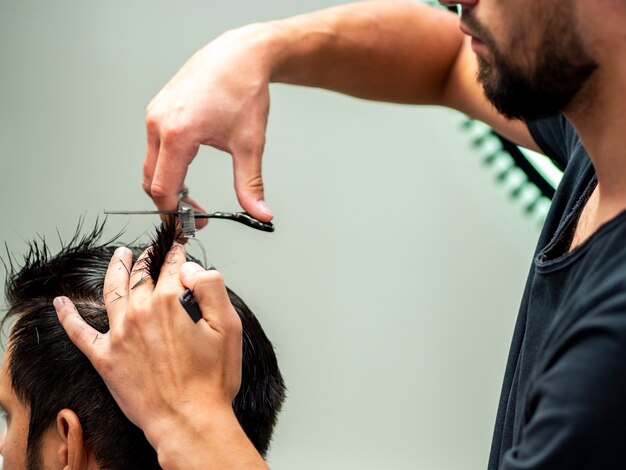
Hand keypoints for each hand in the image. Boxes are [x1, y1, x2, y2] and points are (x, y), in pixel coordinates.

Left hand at [53, 245, 245, 463]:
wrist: (188, 420)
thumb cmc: (211, 380)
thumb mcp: (229, 327)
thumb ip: (212, 287)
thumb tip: (192, 269)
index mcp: (170, 303)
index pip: (172, 266)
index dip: (177, 254)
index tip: (179, 248)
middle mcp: (140, 313)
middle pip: (140, 274)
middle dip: (147, 258)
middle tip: (151, 251)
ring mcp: (119, 335)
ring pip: (112, 290)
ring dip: (115, 269)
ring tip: (120, 257)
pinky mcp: (105, 358)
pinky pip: (79, 332)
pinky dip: (68, 315)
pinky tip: (62, 303)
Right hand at [143, 24, 275, 224]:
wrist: (239, 55)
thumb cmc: (243, 91)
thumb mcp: (250, 144)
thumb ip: (250, 184)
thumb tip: (260, 214)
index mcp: (178, 134)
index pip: (163, 189)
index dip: (174, 215)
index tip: (190, 227)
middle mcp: (158, 123)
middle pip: (151, 180)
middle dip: (169, 203)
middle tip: (195, 215)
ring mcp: (155, 114)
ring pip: (151, 164)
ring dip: (167, 184)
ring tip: (192, 196)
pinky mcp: (157, 110)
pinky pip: (154, 147)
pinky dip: (166, 164)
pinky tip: (187, 168)